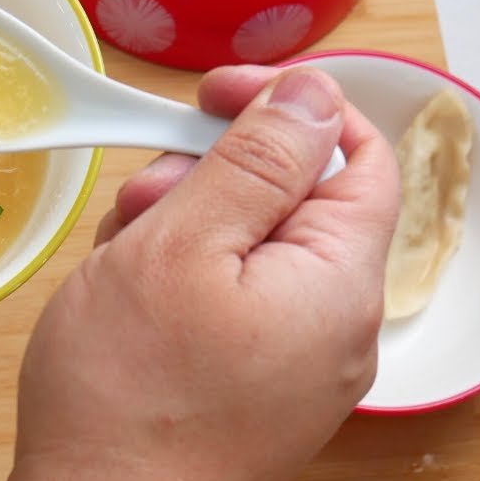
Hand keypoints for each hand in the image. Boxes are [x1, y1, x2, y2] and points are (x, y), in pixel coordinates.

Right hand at [9, 66, 399, 480]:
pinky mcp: (252, 383)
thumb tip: (316, 93)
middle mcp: (333, 324)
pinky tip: (128, 290)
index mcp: (338, 282)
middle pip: (295, 201)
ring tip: (123, 250)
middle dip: (216, 174)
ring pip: (252, 247)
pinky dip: (182, 275)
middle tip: (144, 194)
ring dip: (187, 223)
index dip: (291, 107)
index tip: (213, 93)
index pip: (356, 155)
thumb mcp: (183, 243)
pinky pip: (232, 298)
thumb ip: (257, 160)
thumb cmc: (128, 387)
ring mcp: (293, 360)